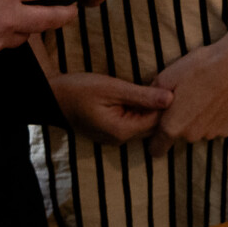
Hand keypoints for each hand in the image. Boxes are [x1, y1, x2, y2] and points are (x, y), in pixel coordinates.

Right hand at [50, 70, 173, 143]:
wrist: (53, 96)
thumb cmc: (80, 90)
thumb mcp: (112, 88)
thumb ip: (142, 95)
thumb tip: (171, 98)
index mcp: (122, 130)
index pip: (158, 122)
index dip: (168, 105)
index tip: (174, 86)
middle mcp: (120, 139)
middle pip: (153, 127)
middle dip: (162, 109)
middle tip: (170, 86)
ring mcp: (115, 138)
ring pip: (144, 126)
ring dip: (152, 110)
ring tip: (158, 89)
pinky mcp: (112, 132)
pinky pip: (134, 124)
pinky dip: (141, 112)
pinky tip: (144, 97)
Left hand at [151, 36, 227, 146]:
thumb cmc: (200, 67)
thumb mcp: (167, 76)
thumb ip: (152, 96)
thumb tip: (148, 105)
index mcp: (172, 126)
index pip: (156, 149)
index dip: (155, 139)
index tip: (160, 125)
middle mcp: (191, 136)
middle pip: (179, 135)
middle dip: (180, 121)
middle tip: (188, 98)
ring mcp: (212, 134)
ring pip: (199, 130)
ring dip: (199, 119)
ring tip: (206, 94)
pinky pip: (216, 126)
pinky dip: (216, 117)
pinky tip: (220, 98)